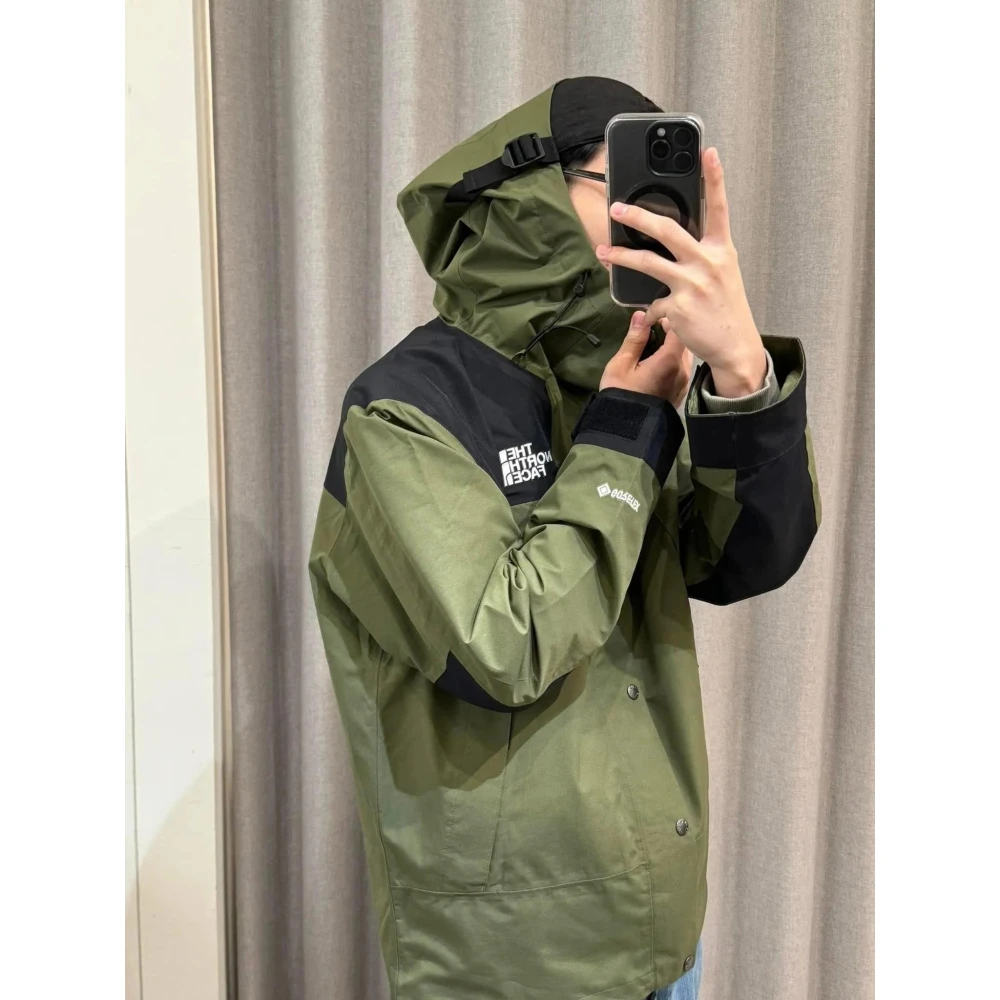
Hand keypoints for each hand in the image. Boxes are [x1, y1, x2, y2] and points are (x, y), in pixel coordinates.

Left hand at [595, 147, 766, 397]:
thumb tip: (670, 243)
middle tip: (617, 207)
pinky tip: (663, 316)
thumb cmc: (726, 309)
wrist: (734, 346)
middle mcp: (707, 263)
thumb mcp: (723, 274)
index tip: (707, 151)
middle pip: (667, 230)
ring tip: (604, 251)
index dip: (714, 178)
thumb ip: (702, 254)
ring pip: (648, 263)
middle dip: (638, 216)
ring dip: (621, 257)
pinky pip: (654, 303)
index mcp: (721, 250)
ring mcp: (691, 285)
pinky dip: (654, 310)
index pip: (719, 208)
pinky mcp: (677, 308)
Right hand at [600, 309, 691, 407]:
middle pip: (683, 342)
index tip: (654, 317)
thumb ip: (634, 339)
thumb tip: (641, 315)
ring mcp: (684, 383)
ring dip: (672, 348)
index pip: (678, 329)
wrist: (627, 431)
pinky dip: (673, 361)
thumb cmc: (621, 395)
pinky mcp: (681, 393)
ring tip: (654, 347)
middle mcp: (683, 369)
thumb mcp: (621, 364)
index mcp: (670, 360)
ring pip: (684, 356)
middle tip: (652, 330)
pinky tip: (658, 364)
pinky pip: (682, 369)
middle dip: (671, 332)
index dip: (668, 318)